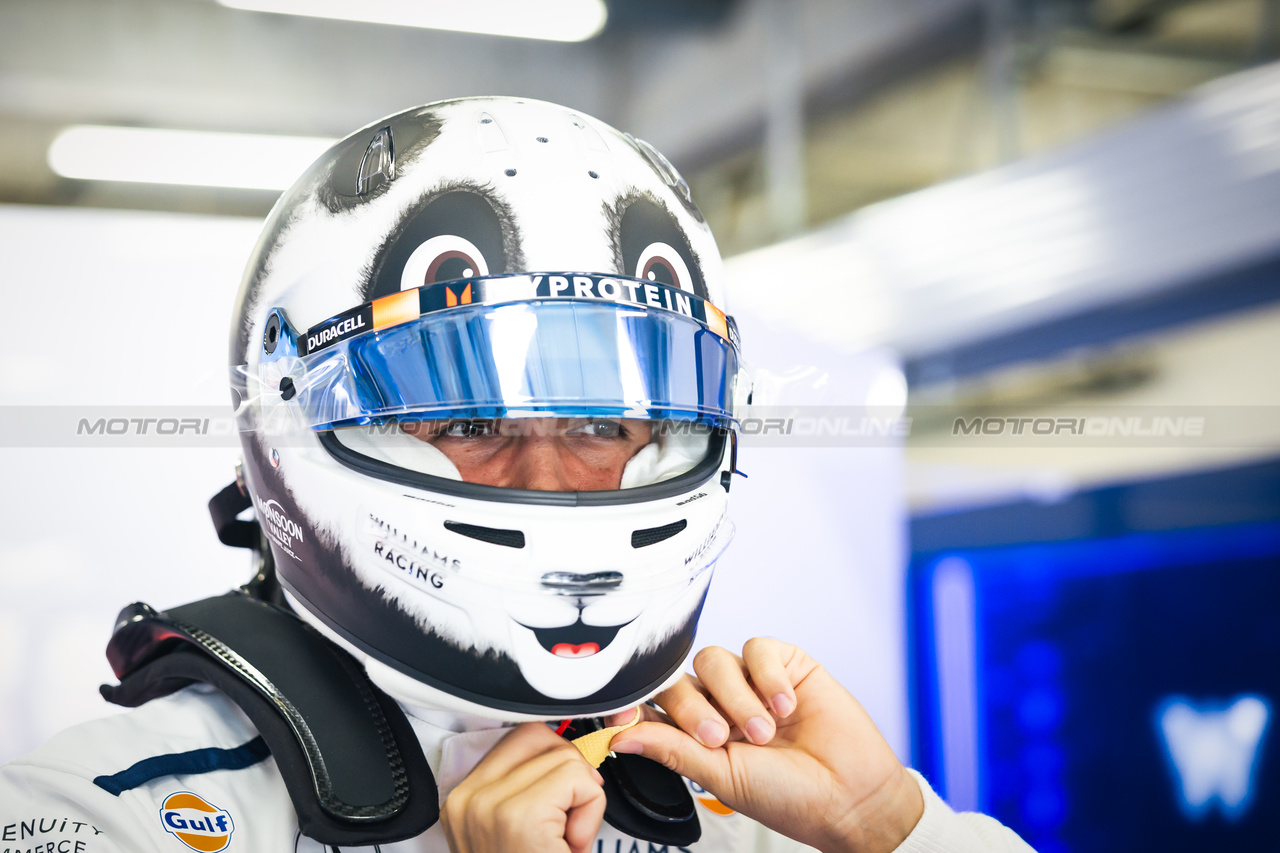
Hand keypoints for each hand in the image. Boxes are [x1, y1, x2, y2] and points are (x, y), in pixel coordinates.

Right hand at [442, 722, 606, 852]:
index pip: (522, 737)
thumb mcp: (518, 830)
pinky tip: (569, 846)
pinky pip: (579, 782)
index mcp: (464, 800)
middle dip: (571, 778)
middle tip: (563, 826)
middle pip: (545, 740)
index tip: (564, 794)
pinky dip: (590, 813)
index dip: (557, 761)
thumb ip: (529, 786)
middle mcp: (469, 801)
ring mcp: (490, 808)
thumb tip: (566, 747)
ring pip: (567, 760)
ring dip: (583, 801)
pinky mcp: (519, 819)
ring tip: (562, 841)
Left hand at [607, 639, 922, 852]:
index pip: (654, 705)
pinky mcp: (785, 664)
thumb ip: (673, 750)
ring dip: (737, 698)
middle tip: (721, 738)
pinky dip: (768, 678)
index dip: (635, 703)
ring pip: (714, 661)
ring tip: (765, 732)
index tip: (619, 712)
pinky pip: (758, 649)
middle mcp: (719, 703)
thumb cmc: (790, 797)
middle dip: (694, 709)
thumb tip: (620, 737)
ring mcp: (751, 681)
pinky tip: (785, 706)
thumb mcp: (721, 777)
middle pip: (680, 679)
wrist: (850, 795)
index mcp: (697, 733)